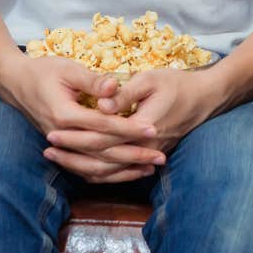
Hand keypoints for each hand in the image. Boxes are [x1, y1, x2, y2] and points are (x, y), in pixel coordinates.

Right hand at [8, 55, 163, 183]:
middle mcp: (62, 134)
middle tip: (160, 158)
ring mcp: (61, 144)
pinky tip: (125, 172)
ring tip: (149, 170)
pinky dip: (106, 172)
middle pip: (102, 152)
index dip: (130, 129)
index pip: (104, 126)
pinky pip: (85, 167)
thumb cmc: (45, 71)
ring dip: (122, 170)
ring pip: (94, 166)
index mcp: (65, 115)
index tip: (153, 130)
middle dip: (133, 156)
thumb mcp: (69, 69)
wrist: (17, 81)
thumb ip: (93, 80)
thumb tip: (114, 86)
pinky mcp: (63, 147)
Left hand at [45, 66, 215, 182]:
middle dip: (72, 154)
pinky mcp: (148, 157)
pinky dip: (99, 173)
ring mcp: (147, 156)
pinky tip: (82, 167)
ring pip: (109, 171)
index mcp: (143, 126)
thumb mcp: (151, 79)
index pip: (103, 137)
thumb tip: (100, 105)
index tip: (53, 131)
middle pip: (101, 159)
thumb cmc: (178, 83)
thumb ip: (125, 93)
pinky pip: (119, 173)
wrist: (205, 98)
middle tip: (47, 148)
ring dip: (81, 166)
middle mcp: (145, 148)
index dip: (76, 135)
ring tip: (58, 158)